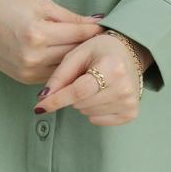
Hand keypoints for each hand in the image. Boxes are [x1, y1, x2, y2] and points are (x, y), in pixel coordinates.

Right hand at [0, 0, 106, 83]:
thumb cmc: (7, 9)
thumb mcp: (39, 5)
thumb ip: (70, 17)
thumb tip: (97, 22)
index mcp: (38, 33)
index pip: (78, 34)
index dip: (95, 30)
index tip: (109, 27)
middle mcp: (34, 56)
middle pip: (75, 54)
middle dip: (90, 46)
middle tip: (105, 40)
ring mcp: (29, 71)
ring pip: (66, 68)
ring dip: (79, 60)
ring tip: (91, 51)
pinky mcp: (25, 79)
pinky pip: (53, 75)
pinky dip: (63, 68)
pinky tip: (71, 61)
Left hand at [33, 32, 153, 126]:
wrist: (129, 52)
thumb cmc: (100, 51)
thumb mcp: (77, 54)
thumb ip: (60, 75)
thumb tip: (43, 98)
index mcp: (112, 67)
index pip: (79, 90)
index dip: (57, 99)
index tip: (39, 107)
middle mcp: (124, 87)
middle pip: (81, 103)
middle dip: (72, 94)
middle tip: (82, 78)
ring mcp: (129, 101)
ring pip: (87, 113)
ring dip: (82, 102)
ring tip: (93, 84)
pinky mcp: (131, 112)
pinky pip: (98, 121)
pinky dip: (93, 111)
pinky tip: (101, 95)